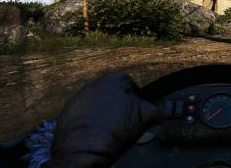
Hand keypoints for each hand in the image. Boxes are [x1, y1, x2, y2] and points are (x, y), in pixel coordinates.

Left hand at [45, 72, 164, 167]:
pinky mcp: (67, 111)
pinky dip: (88, 120)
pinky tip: (93, 133)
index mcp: (114, 79)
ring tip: (107, 130)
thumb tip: (164, 110)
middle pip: (112, 92)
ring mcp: (78, 96)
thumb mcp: (144, 119)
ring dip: (102, 112)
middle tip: (123, 123)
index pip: (130, 84)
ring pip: (97, 102)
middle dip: (117, 105)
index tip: (136, 114)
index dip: (136, 99)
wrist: (83, 150)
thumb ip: (156, 110)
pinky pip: (82, 112)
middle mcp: (94, 83)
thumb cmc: (116, 130)